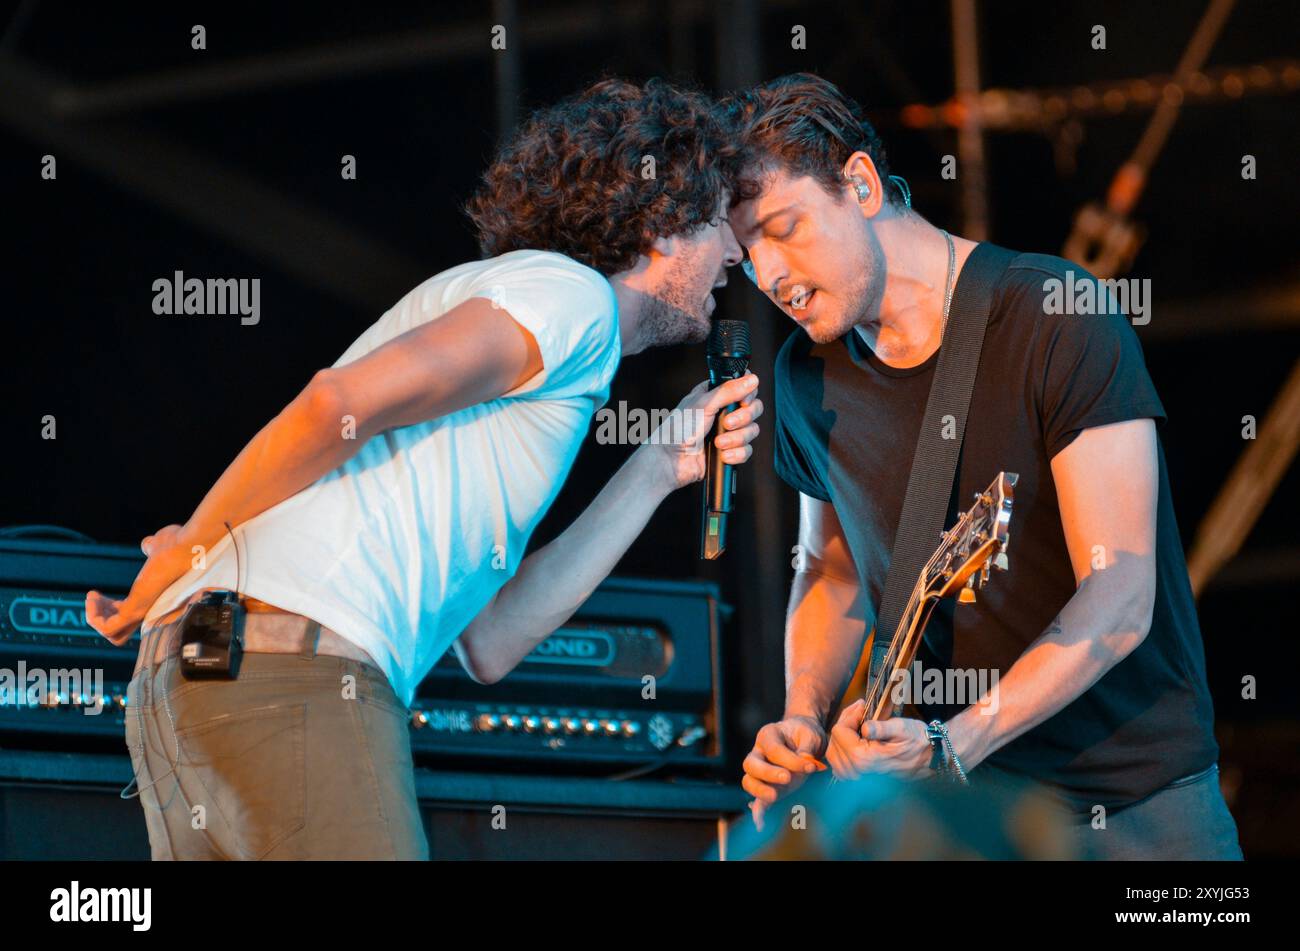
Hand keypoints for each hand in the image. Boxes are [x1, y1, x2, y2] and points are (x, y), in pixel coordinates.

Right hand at [86, 523, 194, 644]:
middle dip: (99, 615)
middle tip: (94, 596)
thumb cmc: (177, 545)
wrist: (186, 546)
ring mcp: (142, 612)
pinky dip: (95, 618)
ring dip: (94, 617)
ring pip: (112, 634)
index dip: (109, 609)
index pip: (126, 617)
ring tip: (92, 596)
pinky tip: (93, 596)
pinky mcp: (136, 610)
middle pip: (117, 630)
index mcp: (152, 599)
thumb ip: (151, 548)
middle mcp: (148, 610)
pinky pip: (109, 628)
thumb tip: (148, 544)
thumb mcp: (158, 547)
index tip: (99, 594)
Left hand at [640, 372, 761, 490]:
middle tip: (727, 423)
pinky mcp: (730, 450)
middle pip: (753, 409)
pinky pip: (746, 450)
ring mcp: (728, 432)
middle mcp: (724, 412)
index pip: (745, 388)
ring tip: (718, 442)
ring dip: (736, 438)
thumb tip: (752, 379)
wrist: (671, 460)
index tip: (743, 401)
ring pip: (751, 431)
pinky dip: (736, 453)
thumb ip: (729, 390)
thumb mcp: (703, 404)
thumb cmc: (677, 430)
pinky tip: (722, 454)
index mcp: (716, 395)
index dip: (749, 395)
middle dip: (743, 418)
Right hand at [742, 714, 826, 830]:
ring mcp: (758, 771)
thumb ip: (807, 747)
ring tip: (775, 797)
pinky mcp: (765, 787)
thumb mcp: (810, 735)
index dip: (792, 760)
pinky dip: (758, 811)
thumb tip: (806, 762)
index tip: (811, 767)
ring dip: (760, 790)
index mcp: (768, 735)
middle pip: (751, 764)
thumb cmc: (806, 734)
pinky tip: (761, 824)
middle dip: (768, 773)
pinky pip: (756, 799)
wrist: (803, 738)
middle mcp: (758, 752)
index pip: (774, 749)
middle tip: (787, 779)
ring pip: (748, 781)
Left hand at [825, 699, 933, 781]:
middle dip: (843, 723)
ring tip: (854, 723)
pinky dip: (841, 752)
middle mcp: (859, 771)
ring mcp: (859, 778)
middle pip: (834, 742)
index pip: (839, 732)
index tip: (862, 707)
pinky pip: (840, 766)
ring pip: (833, 755)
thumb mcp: (901, 728)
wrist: (930, 758)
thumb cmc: (917, 741)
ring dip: (840, 737)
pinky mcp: (861, 780)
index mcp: (865, 758)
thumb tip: (865, 728)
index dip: (849, 716)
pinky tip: (852, 740)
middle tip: (858, 711)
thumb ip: (881, 728)